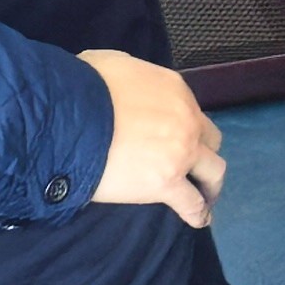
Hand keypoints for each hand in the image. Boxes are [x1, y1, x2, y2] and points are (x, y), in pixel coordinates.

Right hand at [85, 49, 225, 226]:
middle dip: (203, 152)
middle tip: (194, 166)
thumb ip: (130, 75)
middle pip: (210, 140)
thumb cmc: (86, 87)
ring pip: (214, 171)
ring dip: (210, 183)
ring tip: (205, 196)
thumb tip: (121, 82)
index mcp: (175, 91)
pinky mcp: (166, 184)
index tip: (175, 138)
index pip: (191, 112)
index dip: (184, 126)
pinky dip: (198, 213)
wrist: (71, 118)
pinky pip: (192, 203)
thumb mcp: (114, 64)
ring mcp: (180, 153)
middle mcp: (186, 120)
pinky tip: (199, 220)